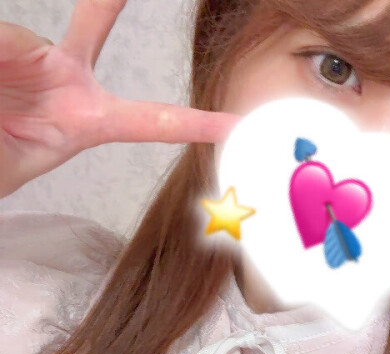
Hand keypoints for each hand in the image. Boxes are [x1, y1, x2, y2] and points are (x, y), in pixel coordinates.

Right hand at [0, 0, 239, 196]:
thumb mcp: (9, 163)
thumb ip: (15, 137)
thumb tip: (17, 58)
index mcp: (90, 121)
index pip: (153, 121)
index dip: (195, 122)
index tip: (235, 124)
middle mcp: (68, 79)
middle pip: (97, 22)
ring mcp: (34, 56)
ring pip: (19, 38)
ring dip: (1, 61)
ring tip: (2, 107)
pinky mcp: (3, 43)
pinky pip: (1, 38)